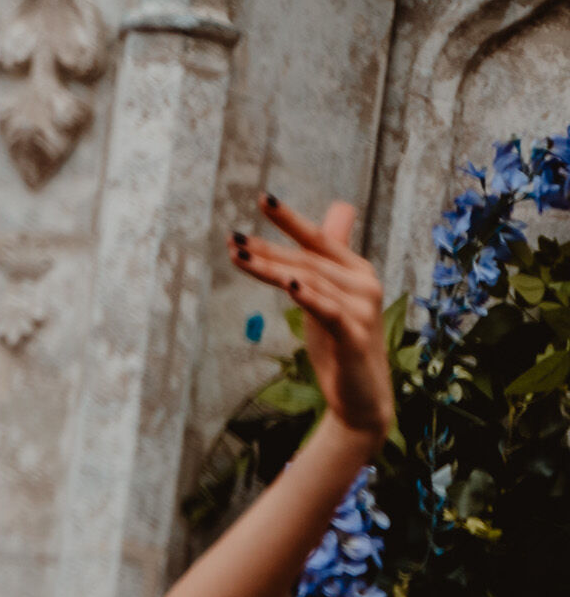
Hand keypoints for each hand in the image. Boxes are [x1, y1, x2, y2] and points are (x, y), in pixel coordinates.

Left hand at [230, 195, 393, 444]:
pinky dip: (310, 296)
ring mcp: (363, 309)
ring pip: (311, 282)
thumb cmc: (338, 344)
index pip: (319, 240)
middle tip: (233, 239)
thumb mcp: (325, 298)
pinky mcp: (356, 336)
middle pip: (308, 261)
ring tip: (240, 258)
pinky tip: (289, 285)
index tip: (262, 199)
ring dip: (274, 269)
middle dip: (268, 249)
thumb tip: (340, 209)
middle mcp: (364, 284)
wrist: (359, 396)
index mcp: (355, 271)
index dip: (290, 220)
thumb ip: (324, 260)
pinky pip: (329, 311)